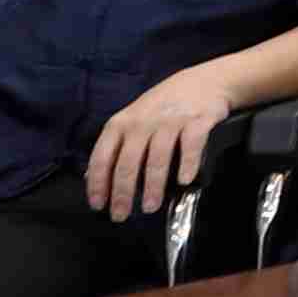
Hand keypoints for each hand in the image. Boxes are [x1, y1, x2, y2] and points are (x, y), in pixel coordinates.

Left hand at [87, 63, 248, 222]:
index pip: (103, 156)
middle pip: (128, 162)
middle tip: (121, 215)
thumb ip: (116, 145)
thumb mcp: (133, 119)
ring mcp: (170, 122)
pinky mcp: (197, 121)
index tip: (98, 205)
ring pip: (157, 158)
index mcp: (122, 123)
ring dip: (152, 186)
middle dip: (122, 192)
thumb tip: (92, 176)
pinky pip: (191, 146)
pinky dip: (187, 165)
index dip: (99, 183)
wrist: (204, 82)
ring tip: (150, 207)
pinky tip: (184, 181)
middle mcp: (143, 122)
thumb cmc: (164, 106)